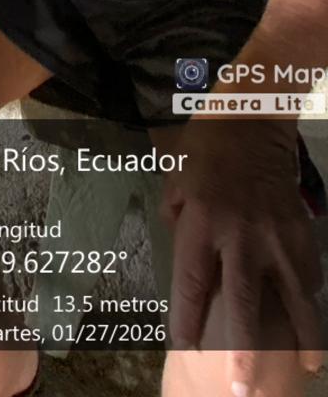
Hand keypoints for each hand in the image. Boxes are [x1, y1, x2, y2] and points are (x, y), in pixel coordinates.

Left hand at [163, 120, 321, 394]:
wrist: (254, 116)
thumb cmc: (206, 146)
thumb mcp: (175, 179)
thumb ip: (177, 221)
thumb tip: (184, 253)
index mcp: (200, 222)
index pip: (192, 283)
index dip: (188, 320)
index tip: (187, 348)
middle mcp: (239, 234)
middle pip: (244, 303)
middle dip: (245, 350)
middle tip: (244, 389)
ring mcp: (276, 234)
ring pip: (294, 296)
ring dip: (302, 337)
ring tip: (307, 370)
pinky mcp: (301, 228)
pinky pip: (309, 272)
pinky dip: (309, 296)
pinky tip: (309, 315)